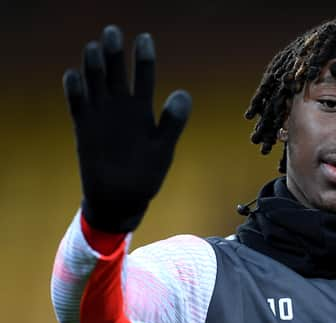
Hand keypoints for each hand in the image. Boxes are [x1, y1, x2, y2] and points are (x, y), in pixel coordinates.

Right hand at [63, 25, 191, 232]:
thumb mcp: (163, 148)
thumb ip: (172, 121)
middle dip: (114, 52)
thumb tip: (183, 92)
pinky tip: (73, 76)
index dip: (144, 57)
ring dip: (94, 66)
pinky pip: (77, 104)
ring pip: (96, 83)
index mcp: (143, 109)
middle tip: (112, 32)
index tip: (144, 38)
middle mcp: (121, 107)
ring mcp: (101, 115)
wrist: (122, 199)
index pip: (145, 76)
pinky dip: (75, 90)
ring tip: (94, 48)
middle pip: (116, 72)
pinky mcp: (83, 127)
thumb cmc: (146, 174)